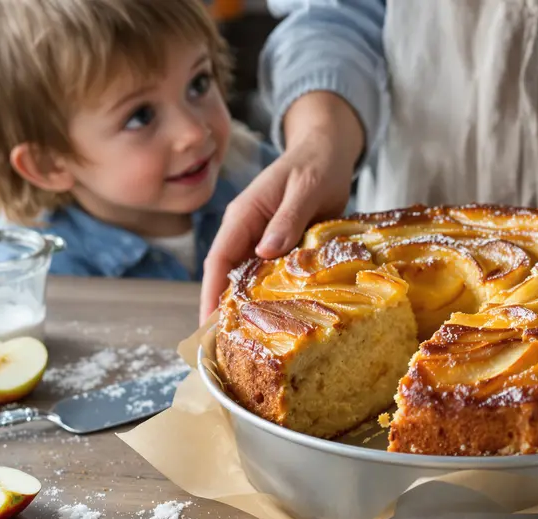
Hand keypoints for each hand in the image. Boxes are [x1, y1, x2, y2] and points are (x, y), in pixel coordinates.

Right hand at [199, 92, 364, 321]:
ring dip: (249, 308)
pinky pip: (271, 277)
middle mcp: (247, 231)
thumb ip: (287, 218)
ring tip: (251, 344)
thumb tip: (265, 251)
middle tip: (228, 348)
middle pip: (228, 277)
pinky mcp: (282, 247)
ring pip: (249, 280)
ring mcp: (263, 240)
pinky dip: (272, 298)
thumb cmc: (316, 164)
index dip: (211, 294)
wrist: (329, 151)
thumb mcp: (305, 188)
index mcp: (243, 215)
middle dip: (224, 310)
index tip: (209, 326)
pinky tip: (280, 322)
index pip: (218, 260)